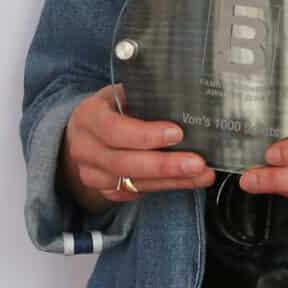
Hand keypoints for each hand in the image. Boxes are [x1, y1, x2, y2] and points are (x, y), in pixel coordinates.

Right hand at [62, 85, 212, 212]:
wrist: (86, 134)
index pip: (114, 130)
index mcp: (88, 117)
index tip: (177, 134)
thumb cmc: (111, 109)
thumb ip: (143, 97)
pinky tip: (189, 180)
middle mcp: (85, 148)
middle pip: (125, 163)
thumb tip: (183, 98)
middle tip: (197, 162)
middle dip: (165, 165)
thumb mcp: (120, 94)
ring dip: (172, 180)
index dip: (145, 135)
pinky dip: (166, 186)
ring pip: (133, 182)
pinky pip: (138, 193)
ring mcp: (92, 174)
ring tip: (202, 174)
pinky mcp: (105, 191)